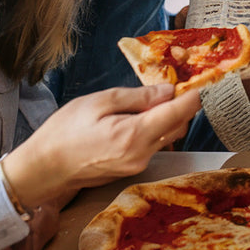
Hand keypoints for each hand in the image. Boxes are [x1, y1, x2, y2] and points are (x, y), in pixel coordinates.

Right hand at [1, 84, 200, 208]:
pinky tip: (137, 116)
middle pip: (178, 125)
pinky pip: (153, 144)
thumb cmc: (64, 132)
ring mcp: (137, 165)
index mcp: (135, 136)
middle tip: (174, 82)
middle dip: (182, 104)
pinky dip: (153, 128)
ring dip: (167, 116)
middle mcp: (142, 155)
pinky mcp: (131, 168)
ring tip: (149, 98)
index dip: (196, 94)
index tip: (207, 80)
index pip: (179, 113)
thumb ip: (137, 97)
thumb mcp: (99, 102)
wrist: (42, 169)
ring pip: (167, 135)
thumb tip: (168, 91)